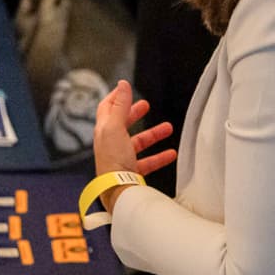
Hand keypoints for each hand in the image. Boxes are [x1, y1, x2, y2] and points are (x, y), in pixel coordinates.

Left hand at [92, 81, 176, 214]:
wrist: (117, 190)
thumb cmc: (113, 161)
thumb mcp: (115, 127)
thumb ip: (120, 106)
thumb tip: (122, 84)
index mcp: (103, 130)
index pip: (106, 108)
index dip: (115, 97)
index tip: (125, 88)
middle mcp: (110, 144)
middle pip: (122, 124)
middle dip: (134, 113)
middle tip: (145, 105)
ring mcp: (120, 158)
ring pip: (138, 142)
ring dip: (153, 134)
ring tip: (167, 128)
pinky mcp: (131, 171)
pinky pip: (147, 161)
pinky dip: (159, 156)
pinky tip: (170, 153)